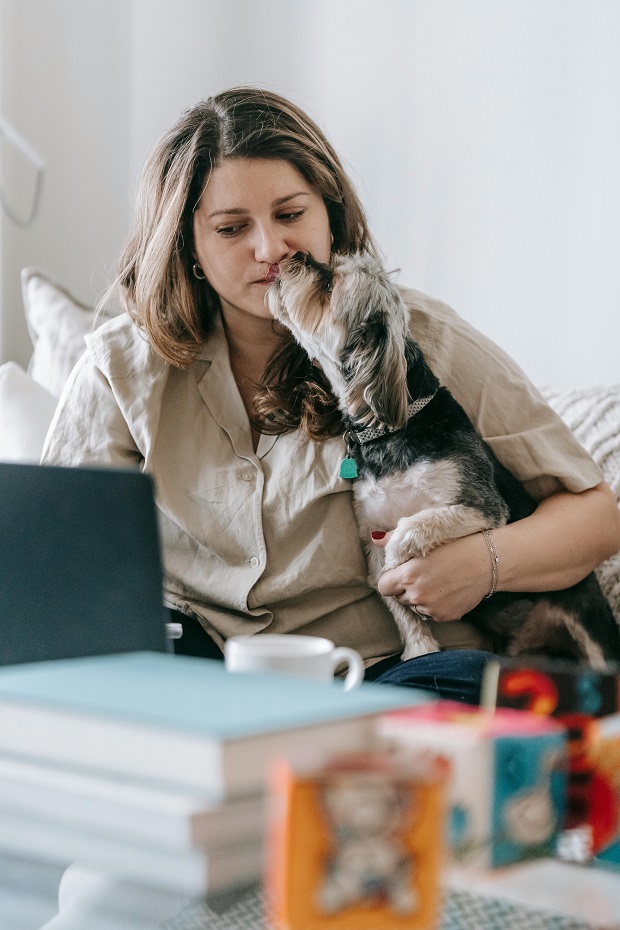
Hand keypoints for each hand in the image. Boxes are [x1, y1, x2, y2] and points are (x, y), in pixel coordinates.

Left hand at [371, 530, 490, 620]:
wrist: (488, 561)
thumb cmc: (457, 544)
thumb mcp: (425, 537)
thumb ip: (395, 539)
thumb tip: (375, 538)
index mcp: (408, 575)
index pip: (384, 587)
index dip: (391, 580)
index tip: (400, 573)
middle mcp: (417, 595)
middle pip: (399, 597)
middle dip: (406, 588)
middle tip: (422, 574)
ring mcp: (431, 608)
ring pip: (415, 606)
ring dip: (420, 598)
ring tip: (437, 581)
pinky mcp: (444, 616)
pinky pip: (430, 613)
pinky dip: (435, 605)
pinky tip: (446, 590)